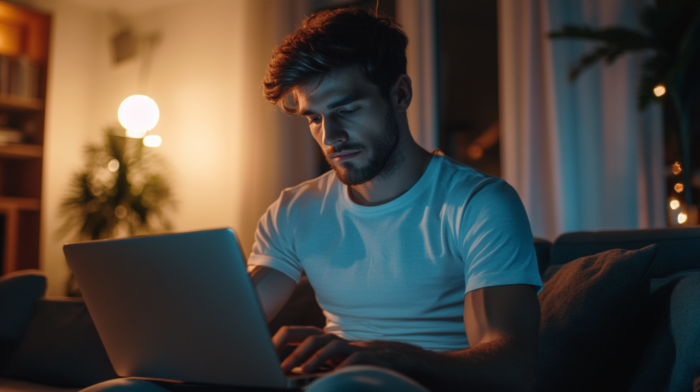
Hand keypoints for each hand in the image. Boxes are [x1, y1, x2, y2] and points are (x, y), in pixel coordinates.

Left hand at [272, 326, 422, 373]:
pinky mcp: (363, 356)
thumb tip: (282, 369)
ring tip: (298, 369)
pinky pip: (348, 359)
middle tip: (276, 365)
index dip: (277, 341)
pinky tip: (330, 374)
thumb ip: (308, 361)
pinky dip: (338, 365)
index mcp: (319, 339)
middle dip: (290, 347)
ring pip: (325, 343)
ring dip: (310, 356)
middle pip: (307, 334)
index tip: (262, 355)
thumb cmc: (351, 362)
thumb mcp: (326, 361)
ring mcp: (347, 346)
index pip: (293, 333)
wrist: (388, 360)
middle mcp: (331, 338)